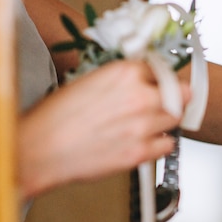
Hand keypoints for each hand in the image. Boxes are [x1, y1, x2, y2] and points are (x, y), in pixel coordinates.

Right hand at [17, 59, 190, 199]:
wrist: (40, 149)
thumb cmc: (56, 117)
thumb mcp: (89, 81)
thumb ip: (121, 80)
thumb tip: (141, 81)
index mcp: (125, 73)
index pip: (163, 69)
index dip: (161, 78)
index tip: (161, 83)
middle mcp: (140, 96)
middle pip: (181, 93)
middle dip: (175, 98)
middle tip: (167, 103)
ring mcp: (143, 126)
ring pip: (176, 119)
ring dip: (167, 120)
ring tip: (152, 124)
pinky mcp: (140, 152)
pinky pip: (168, 145)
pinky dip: (161, 144)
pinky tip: (147, 141)